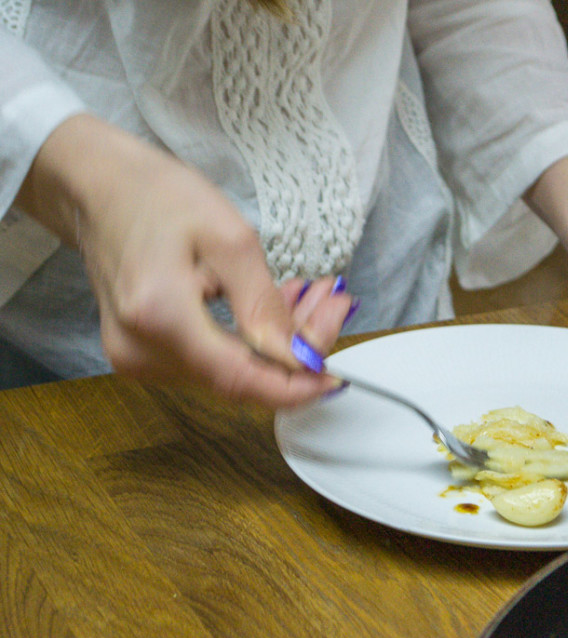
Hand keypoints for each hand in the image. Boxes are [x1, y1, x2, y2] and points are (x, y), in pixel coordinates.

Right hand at [15, 114, 351, 406]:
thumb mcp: (229, 237)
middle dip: (298, 347)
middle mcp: (141, 350)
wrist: (100, 188)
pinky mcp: (145, 352)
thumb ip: (264, 304)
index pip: (239, 379)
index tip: (332, 377)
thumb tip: (298, 354)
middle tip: (335, 305)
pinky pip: (213, 358)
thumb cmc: (155, 198)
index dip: (294, 386)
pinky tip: (279, 306)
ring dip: (279, 339)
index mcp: (159, 318)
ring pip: (232, 368)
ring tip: (313, 296)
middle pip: (241, 375)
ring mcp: (138, 356)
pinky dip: (252, 336)